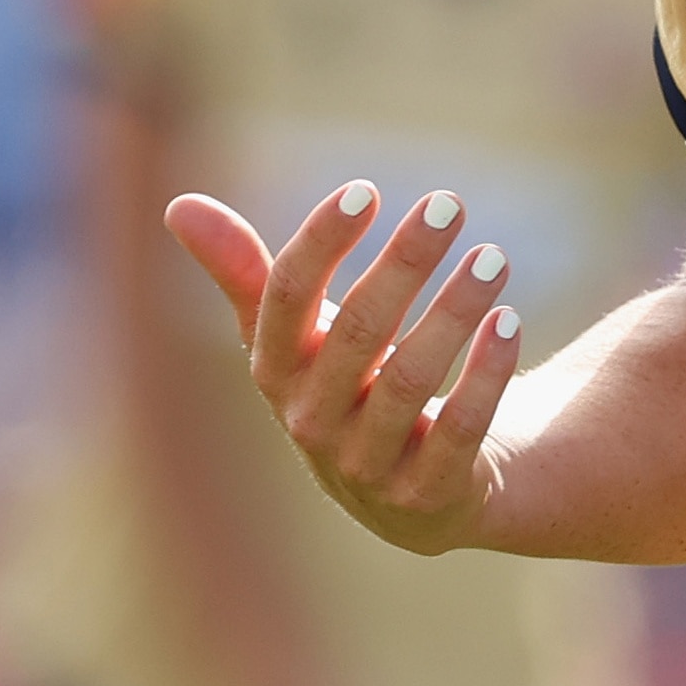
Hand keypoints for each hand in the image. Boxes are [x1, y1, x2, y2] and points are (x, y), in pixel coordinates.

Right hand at [167, 180, 520, 556]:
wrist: (412, 495)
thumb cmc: (347, 390)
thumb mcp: (297, 337)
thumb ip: (247, 274)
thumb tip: (177, 205)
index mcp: (275, 373)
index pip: (286, 300)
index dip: (321, 243)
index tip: (366, 190)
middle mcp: (311, 421)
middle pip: (356, 332)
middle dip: (403, 264)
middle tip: (448, 204)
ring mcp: (367, 465)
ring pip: (410, 382)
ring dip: (452, 314)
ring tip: (494, 257)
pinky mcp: (426, 496)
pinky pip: (458, 434)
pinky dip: (485, 377)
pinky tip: (508, 322)